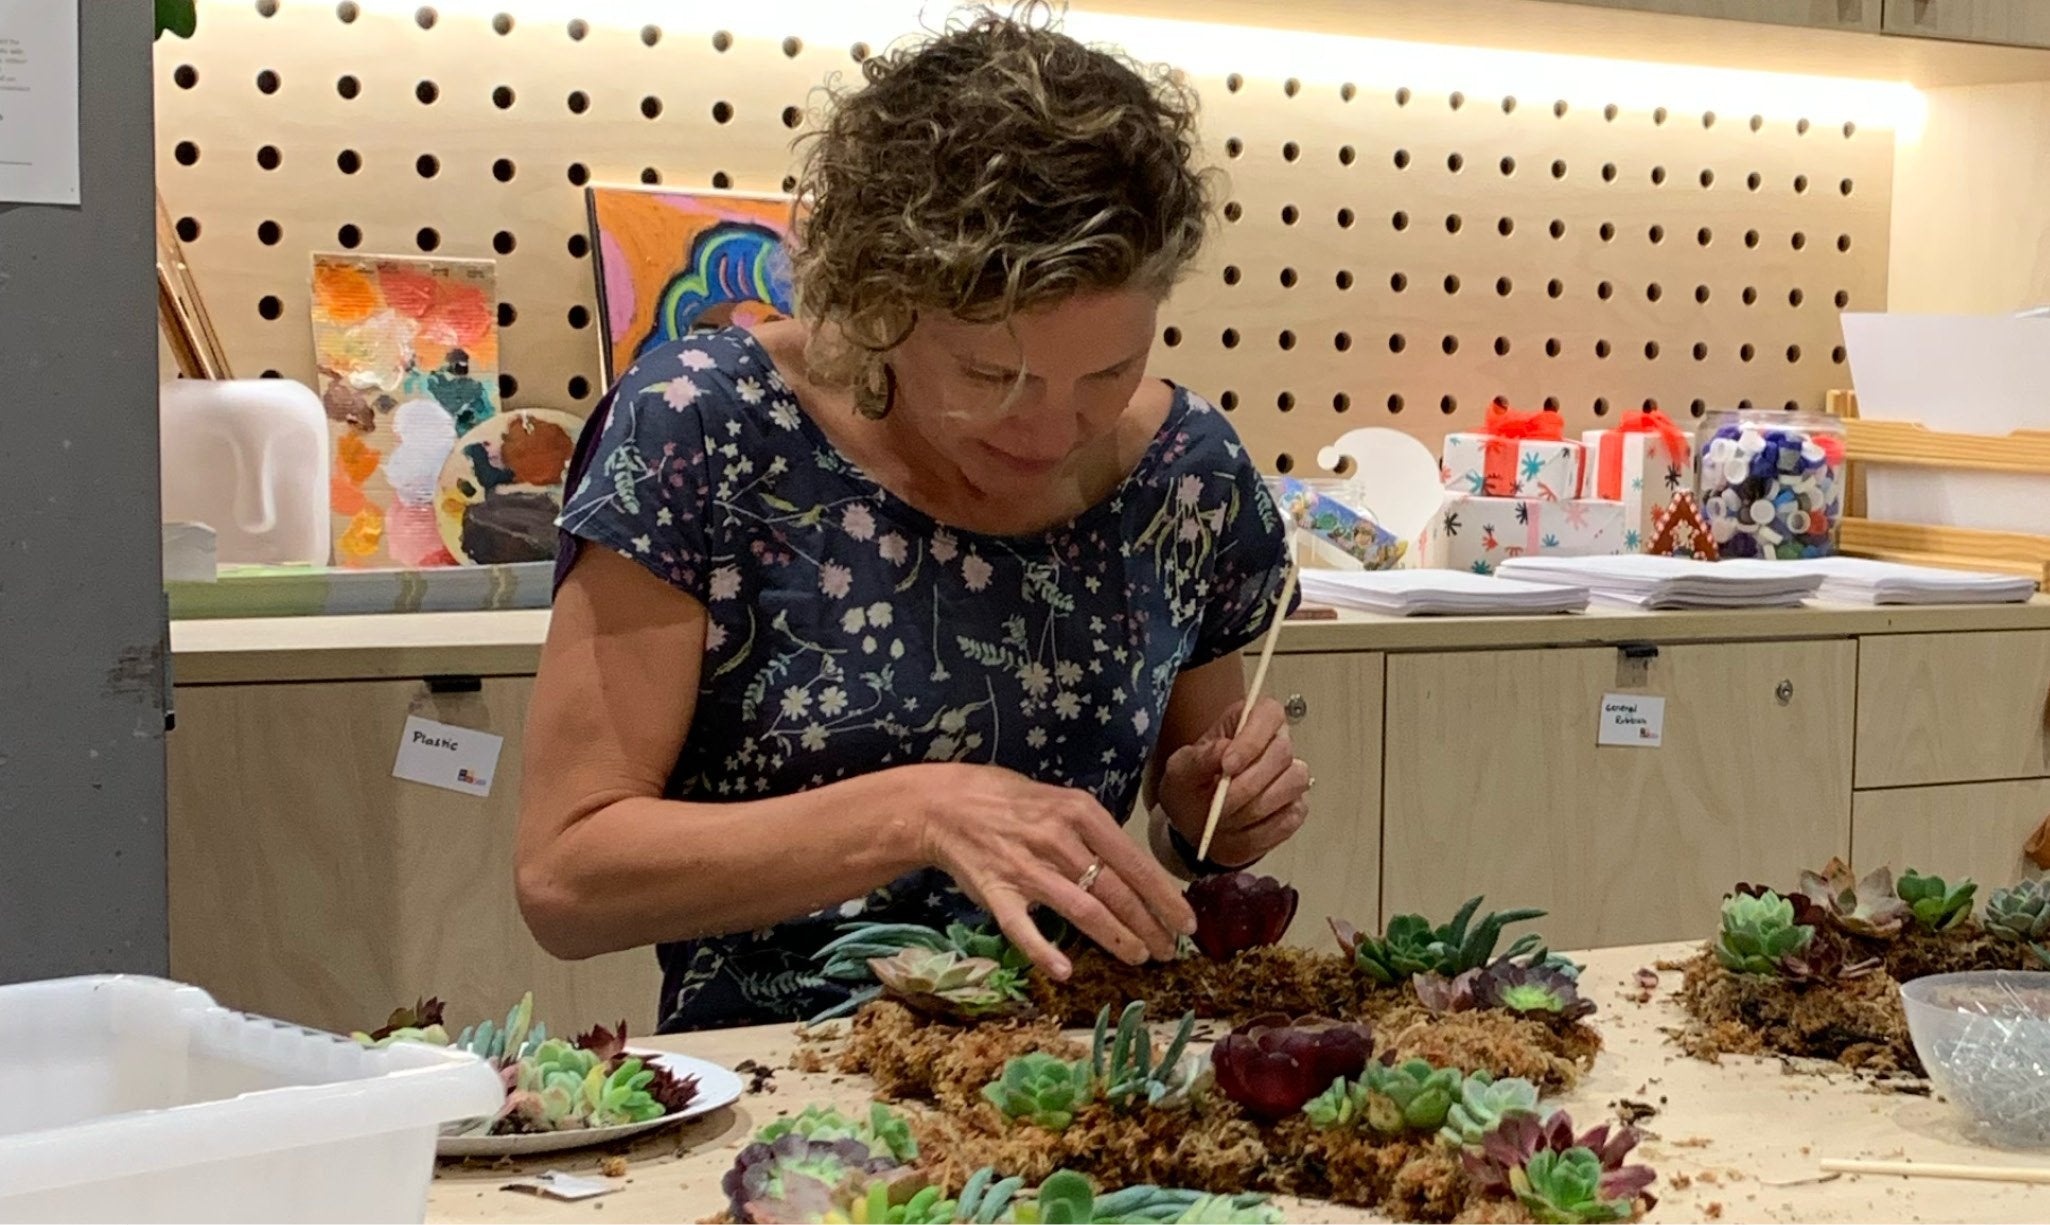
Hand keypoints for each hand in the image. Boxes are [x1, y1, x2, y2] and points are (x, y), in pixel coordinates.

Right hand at [914, 763, 1196, 979]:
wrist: (947, 804)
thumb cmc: (1013, 803)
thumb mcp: (1062, 802)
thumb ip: (1097, 835)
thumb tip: (1138, 874)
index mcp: (1081, 814)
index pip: (1135, 863)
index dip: (1165, 898)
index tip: (1188, 923)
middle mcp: (1058, 840)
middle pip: (1116, 891)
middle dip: (1150, 925)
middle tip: (1170, 950)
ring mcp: (1026, 868)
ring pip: (1083, 910)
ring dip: (1117, 938)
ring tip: (1140, 957)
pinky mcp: (996, 892)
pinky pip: (1022, 928)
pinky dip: (1043, 951)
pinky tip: (1066, 970)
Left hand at [1155, 697, 1310, 868]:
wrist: (1196, 825)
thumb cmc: (1190, 788)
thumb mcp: (1180, 771)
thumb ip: (1198, 759)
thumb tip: (1223, 750)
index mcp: (1247, 721)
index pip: (1268, 714)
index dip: (1252, 739)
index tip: (1227, 766)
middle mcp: (1275, 743)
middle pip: (1282, 753)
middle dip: (1247, 784)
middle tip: (1219, 802)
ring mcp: (1290, 775)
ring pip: (1292, 785)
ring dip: (1254, 808)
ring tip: (1225, 817)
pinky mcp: (1295, 807)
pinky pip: (1291, 817)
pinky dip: (1263, 829)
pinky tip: (1240, 830)